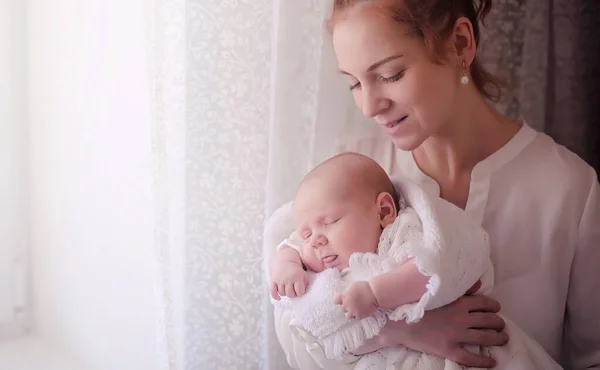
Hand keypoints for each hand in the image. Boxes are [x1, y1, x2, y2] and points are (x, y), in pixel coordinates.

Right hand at [270, 261, 307, 299]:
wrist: (285, 258)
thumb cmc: (295, 268)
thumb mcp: (303, 274)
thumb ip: (305, 283)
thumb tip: (303, 293)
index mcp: (297, 276)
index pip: (299, 292)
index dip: (300, 292)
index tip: (300, 290)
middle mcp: (288, 278)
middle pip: (290, 294)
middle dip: (292, 293)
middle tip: (293, 290)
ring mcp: (280, 279)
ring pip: (282, 293)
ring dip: (285, 293)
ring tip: (287, 288)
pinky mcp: (273, 279)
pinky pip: (273, 291)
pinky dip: (275, 296)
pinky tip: (279, 298)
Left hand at [333, 281, 378, 318]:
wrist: (374, 293)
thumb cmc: (364, 287)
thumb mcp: (352, 286)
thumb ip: (347, 292)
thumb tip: (345, 295)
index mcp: (344, 296)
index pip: (335, 300)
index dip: (338, 300)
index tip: (341, 298)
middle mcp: (347, 305)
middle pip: (342, 308)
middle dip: (345, 306)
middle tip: (350, 303)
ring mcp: (353, 311)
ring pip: (348, 315)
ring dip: (350, 312)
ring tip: (355, 309)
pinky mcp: (360, 316)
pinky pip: (356, 317)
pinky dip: (357, 315)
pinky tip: (361, 311)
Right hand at [378, 282, 508, 367]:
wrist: (397, 321)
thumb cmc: (414, 302)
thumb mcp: (436, 291)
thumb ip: (459, 288)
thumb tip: (478, 284)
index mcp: (458, 302)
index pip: (483, 302)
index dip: (493, 305)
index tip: (496, 308)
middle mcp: (461, 318)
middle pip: (488, 320)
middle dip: (498, 322)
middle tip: (501, 324)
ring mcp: (455, 335)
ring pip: (484, 337)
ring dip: (497, 338)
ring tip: (503, 338)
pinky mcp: (448, 349)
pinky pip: (470, 358)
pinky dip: (483, 361)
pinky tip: (492, 362)